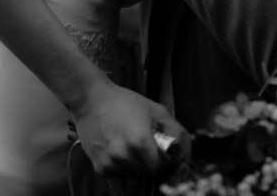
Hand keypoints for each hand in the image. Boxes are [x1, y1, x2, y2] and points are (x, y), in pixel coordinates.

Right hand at [71, 79, 186, 175]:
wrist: (90, 100)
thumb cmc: (124, 102)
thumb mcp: (155, 110)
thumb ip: (175, 130)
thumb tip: (186, 150)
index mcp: (141, 142)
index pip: (163, 170)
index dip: (170, 166)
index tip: (171, 160)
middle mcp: (125, 157)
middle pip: (151, 175)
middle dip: (156, 165)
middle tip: (153, 149)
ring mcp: (111, 165)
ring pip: (136, 175)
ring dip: (140, 165)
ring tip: (132, 144)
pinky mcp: (101, 169)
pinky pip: (122, 174)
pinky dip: (125, 166)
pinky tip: (119, 148)